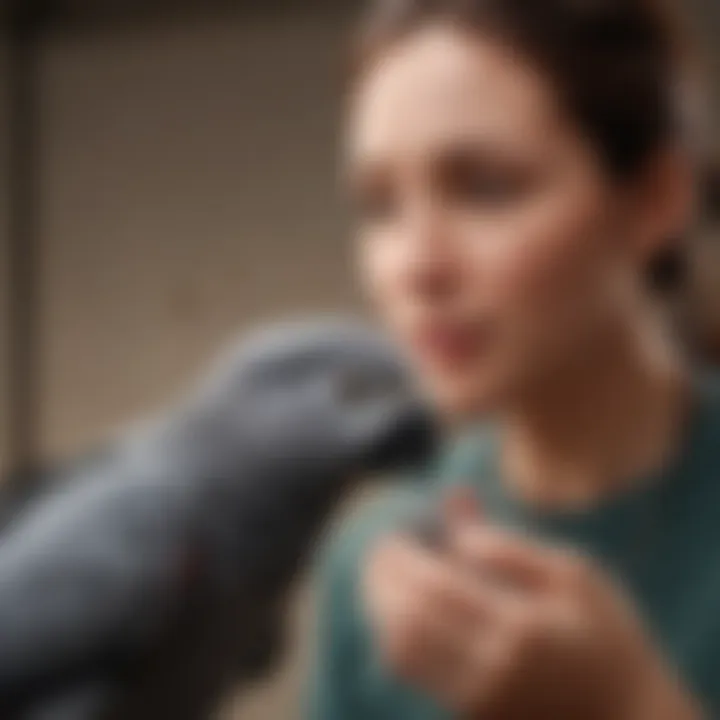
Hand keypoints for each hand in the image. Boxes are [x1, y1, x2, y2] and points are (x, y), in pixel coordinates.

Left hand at [362, 492, 702, 719]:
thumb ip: (511, 549)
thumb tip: (455, 524)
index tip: (392, 532)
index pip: (437, 586)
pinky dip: (395, 634)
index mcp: (521, 629)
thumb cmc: (607, 636)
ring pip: (402, 651)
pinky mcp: (472, 715)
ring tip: (381, 574)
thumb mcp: (575, 576)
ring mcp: (479, 700)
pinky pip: (415, 673)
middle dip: (383, 578)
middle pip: (409, 619)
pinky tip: (398, 608)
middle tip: (379, 549)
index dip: (404, 557)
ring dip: (380, 606)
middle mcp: (492, 670)